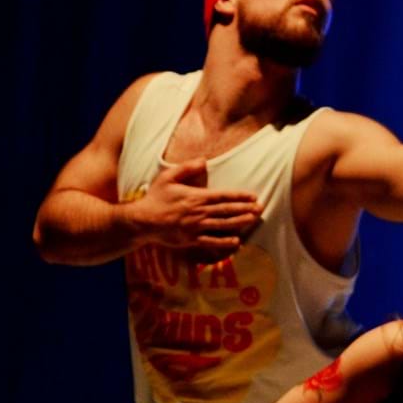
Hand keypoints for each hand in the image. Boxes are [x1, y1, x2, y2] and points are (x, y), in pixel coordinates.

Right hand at [130, 160, 261, 254]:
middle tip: (261, 208)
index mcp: (196, 197)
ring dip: (240, 222)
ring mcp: (195, 227)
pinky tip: (237, 241)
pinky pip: (211, 241)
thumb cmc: (155, 198)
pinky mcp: (190, 240)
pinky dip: (224, 242)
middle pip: (227, 210)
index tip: (254, 196)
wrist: (141, 221)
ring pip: (223, 224)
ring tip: (254, 220)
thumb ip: (186, 168)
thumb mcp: (167, 177)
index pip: (223, 196)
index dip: (240, 196)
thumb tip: (204, 160)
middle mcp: (199, 212)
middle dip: (246, 209)